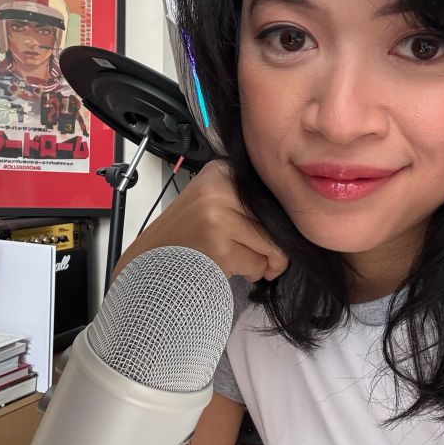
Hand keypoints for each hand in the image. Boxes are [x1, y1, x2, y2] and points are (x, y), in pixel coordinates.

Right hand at [115, 161, 288, 283]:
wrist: (147, 262)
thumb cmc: (188, 235)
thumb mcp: (214, 202)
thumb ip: (248, 202)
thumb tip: (295, 220)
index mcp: (221, 171)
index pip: (273, 193)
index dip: (278, 219)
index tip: (270, 233)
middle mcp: (219, 188)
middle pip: (276, 220)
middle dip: (276, 247)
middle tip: (266, 259)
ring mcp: (217, 216)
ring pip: (271, 245)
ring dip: (262, 263)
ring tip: (238, 260)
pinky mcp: (217, 245)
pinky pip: (256, 265)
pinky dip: (249, 273)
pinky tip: (226, 267)